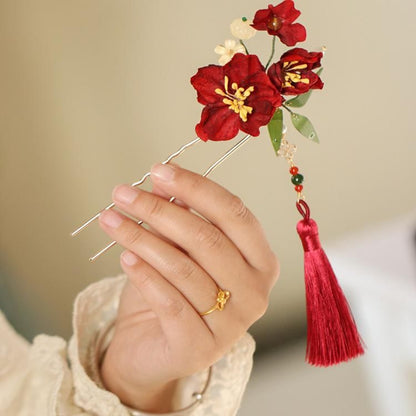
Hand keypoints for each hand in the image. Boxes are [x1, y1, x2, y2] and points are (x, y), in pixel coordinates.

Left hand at [98, 163, 278, 411]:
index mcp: (261, 261)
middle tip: (123, 193)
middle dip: (160, 210)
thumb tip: (161, 182)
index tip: (158, 170)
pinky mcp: (200, 349)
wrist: (155, 349)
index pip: (235, 214)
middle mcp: (256, 292)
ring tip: (111, 219)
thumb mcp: (179, 249)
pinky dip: (144, 275)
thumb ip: (178, 217)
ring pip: (183, 269)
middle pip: (207, 239)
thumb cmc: (174, 292)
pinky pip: (169, 302)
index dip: (196, 188)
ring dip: (141, 238)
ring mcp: (232, 325)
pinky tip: (125, 257)